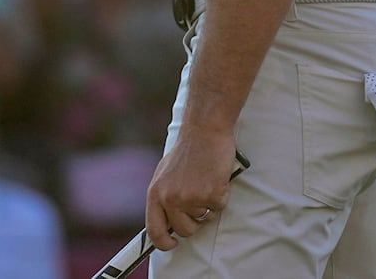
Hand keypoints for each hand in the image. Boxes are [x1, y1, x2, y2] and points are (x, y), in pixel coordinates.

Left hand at [145, 127, 235, 249]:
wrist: (203, 131)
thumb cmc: (187, 151)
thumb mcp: (164, 175)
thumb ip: (164, 197)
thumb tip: (165, 221)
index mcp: (155, 193)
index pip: (154, 231)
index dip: (163, 243)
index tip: (172, 244)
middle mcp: (170, 199)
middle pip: (184, 230)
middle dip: (194, 221)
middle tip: (198, 199)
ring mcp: (190, 198)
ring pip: (204, 219)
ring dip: (208, 205)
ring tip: (205, 181)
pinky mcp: (211, 195)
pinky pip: (219, 208)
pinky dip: (221, 195)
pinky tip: (216, 177)